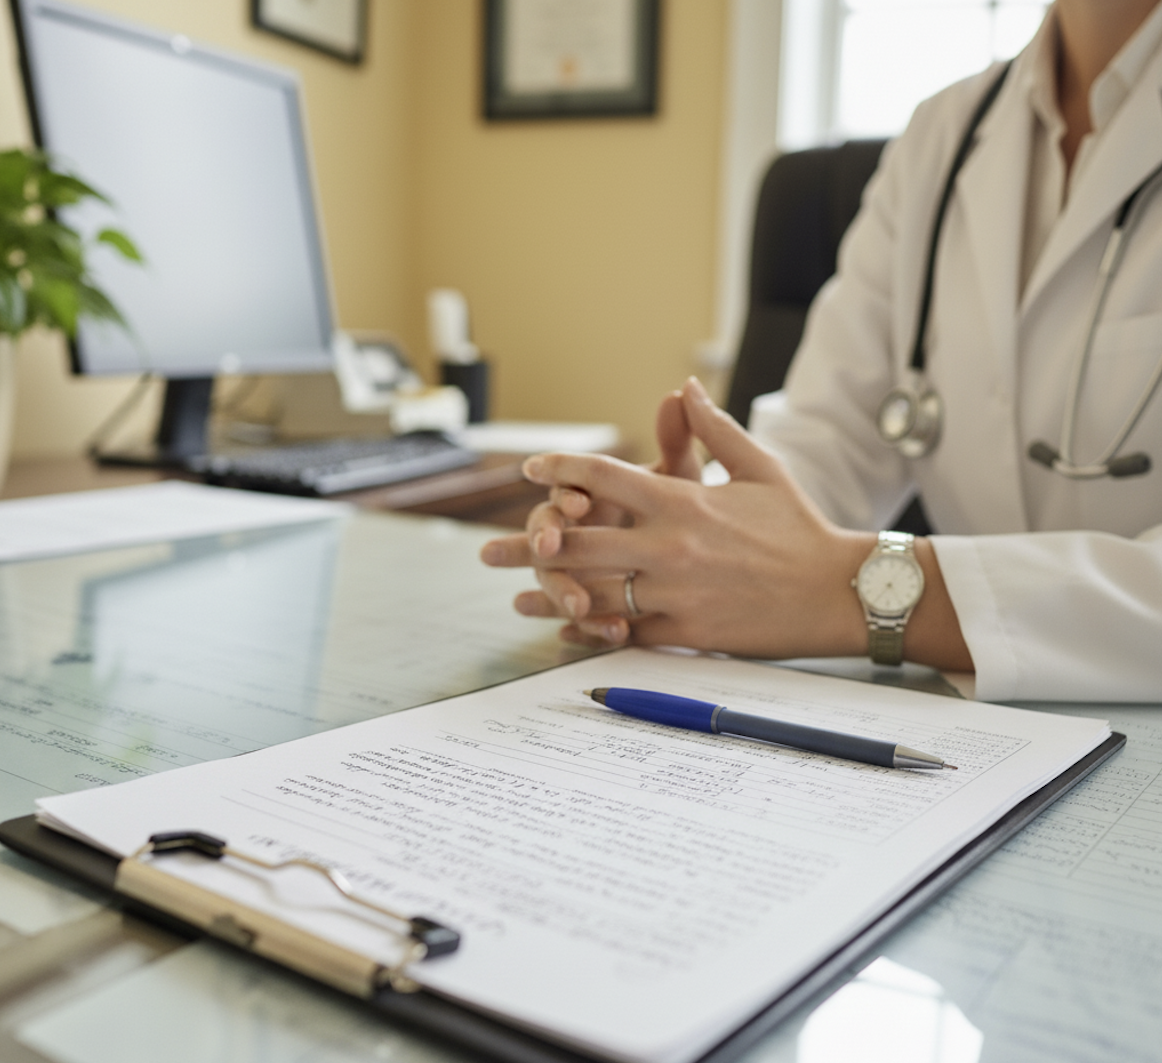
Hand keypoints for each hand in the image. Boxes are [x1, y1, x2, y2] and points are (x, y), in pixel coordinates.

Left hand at [483, 378, 873, 656]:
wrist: (838, 591)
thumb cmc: (799, 527)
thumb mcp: (760, 467)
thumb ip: (712, 429)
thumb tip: (683, 387)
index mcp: (682, 501)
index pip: (605, 477)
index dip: (560, 468)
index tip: (530, 469)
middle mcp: (670, 546)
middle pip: (580, 541)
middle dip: (528, 544)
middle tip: (488, 551)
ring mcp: (676, 593)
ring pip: (594, 591)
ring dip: (549, 594)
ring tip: (515, 597)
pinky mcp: (688, 633)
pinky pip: (626, 632)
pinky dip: (592, 629)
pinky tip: (566, 629)